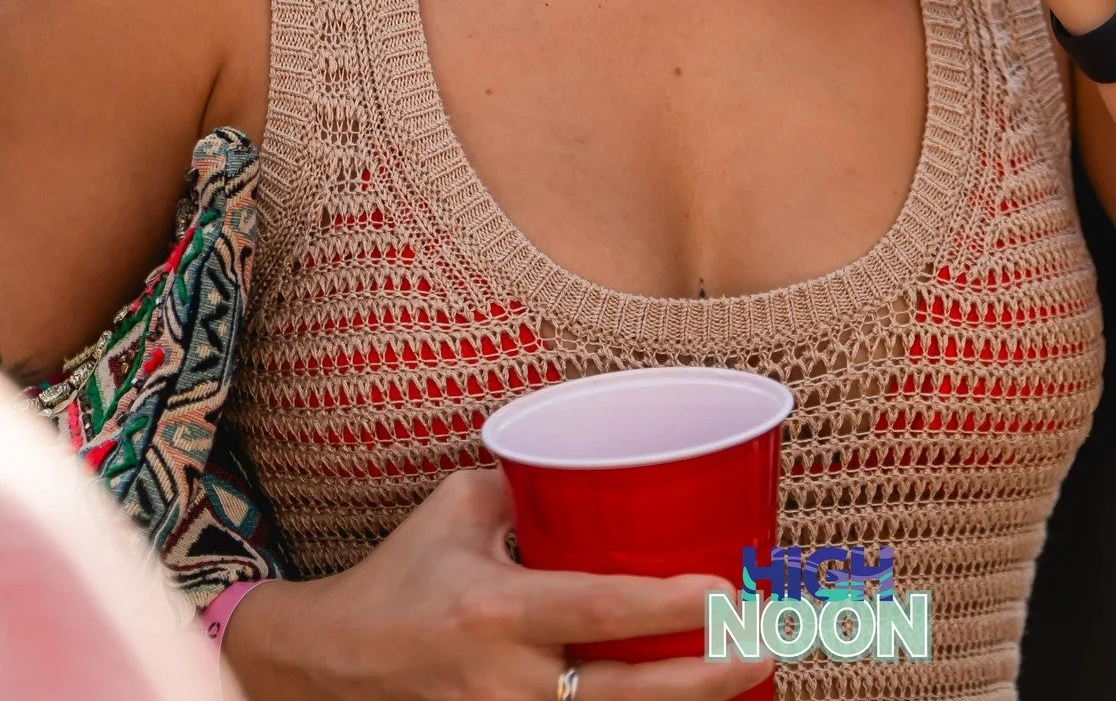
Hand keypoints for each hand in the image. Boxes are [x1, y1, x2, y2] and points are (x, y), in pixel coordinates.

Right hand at [226, 468, 764, 700]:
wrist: (328, 667)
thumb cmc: (401, 574)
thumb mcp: (460, 507)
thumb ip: (532, 488)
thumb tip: (603, 462)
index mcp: (496, 611)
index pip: (600, 610)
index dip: (668, 605)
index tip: (726, 590)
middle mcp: (506, 681)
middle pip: (625, 694)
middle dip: (704, 677)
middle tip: (762, 646)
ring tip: (745, 676)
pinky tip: (681, 700)